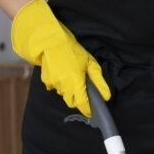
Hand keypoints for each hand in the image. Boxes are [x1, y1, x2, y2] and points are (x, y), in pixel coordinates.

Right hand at [10, 0, 109, 115]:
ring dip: (69, 90)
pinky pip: (55, 87)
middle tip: (83, 90)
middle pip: (72, 102)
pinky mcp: (46, 81)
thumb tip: (106, 96)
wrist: (50, 41)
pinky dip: (60, 84)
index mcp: (75, 83)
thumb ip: (99, 81)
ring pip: (64, 94)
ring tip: (73, 76)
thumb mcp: (90, 63)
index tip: (92, 112)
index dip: (88, 109)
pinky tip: (63, 73)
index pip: (82, 104)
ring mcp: (53, 84)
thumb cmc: (72, 51)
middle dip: (78, 99)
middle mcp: (63, 86)